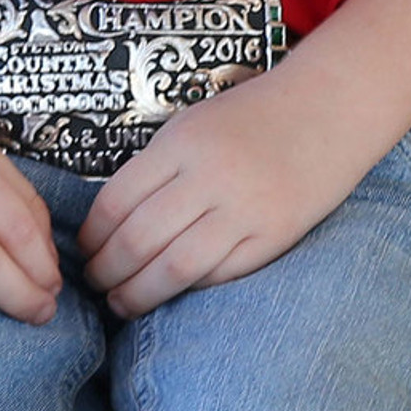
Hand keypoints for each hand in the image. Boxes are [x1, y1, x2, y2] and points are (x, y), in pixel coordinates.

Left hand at [77, 75, 352, 318]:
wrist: (327, 108)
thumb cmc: (253, 116)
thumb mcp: (194, 123)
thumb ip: (158, 167)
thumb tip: (112, 221)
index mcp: (181, 142)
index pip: (117, 200)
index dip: (92, 236)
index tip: (83, 250)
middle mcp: (209, 176)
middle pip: (138, 239)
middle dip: (107, 270)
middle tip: (94, 283)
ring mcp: (244, 210)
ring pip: (174, 268)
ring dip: (139, 293)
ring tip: (122, 302)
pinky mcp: (273, 238)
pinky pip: (219, 274)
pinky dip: (188, 289)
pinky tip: (171, 293)